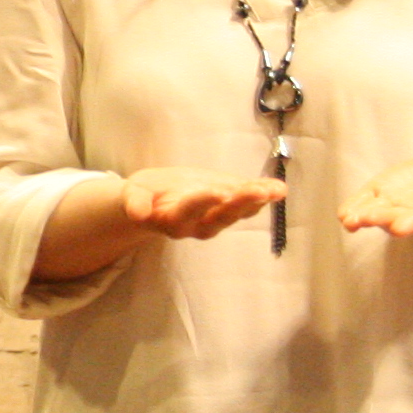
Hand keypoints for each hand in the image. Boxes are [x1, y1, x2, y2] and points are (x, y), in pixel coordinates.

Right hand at [119, 166, 284, 241]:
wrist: (156, 198)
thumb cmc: (144, 194)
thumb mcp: (132, 193)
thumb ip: (134, 202)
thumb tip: (137, 213)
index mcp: (173, 219)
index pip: (189, 210)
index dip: (204, 201)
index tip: (220, 191)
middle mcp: (198, 224)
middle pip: (221, 216)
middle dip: (240, 203)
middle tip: (257, 191)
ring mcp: (217, 217)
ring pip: (239, 213)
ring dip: (258, 201)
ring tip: (275, 189)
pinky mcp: (230, 207)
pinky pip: (248, 205)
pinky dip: (265, 197)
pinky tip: (279, 188)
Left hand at [341, 152, 412, 251]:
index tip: (400, 227)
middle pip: (396, 217)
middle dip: (382, 219)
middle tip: (367, 219)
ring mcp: (395, 204)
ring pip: (377, 213)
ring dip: (363, 216)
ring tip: (350, 220)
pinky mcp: (381, 192)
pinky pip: (365, 201)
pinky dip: (354, 206)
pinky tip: (345, 213)